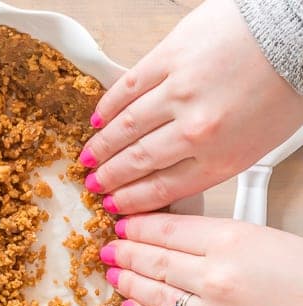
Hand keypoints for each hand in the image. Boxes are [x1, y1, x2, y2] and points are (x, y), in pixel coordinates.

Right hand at [81, 0, 302, 213]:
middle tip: (94, 184)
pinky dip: (109, 106)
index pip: (162, 188)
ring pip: (127, 127)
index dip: (132, 200)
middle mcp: (196, 129)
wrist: (294, 32)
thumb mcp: (256, 144)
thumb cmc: (284, 85)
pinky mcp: (169, 57)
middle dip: (110, 177)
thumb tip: (170, 177)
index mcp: (221, 157)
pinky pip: (129, 87)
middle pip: (138, 161)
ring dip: (103, 146)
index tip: (115, 205)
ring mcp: (179, 91)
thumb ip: (212, 162)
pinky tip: (98, 119)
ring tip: (90, 157)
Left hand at [100, 213, 302, 305]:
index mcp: (234, 242)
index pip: (168, 229)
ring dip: (127, 283)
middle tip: (109, 249)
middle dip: (124, 252)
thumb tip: (177, 236)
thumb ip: (220, 237)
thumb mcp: (268, 240)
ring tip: (114, 274)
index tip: (123, 224)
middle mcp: (218, 279)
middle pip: (154, 260)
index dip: (137, 226)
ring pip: (153, 295)